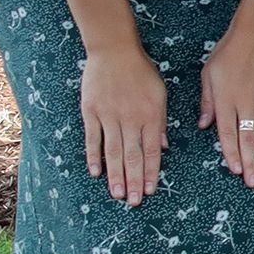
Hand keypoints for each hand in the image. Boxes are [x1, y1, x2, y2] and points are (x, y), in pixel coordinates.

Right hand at [80, 45, 167, 206]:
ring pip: (114, 151)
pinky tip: (96, 172)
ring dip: (116, 174)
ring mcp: (109, 116)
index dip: (151, 172)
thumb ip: (160, 121)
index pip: (151, 150)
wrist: (114, 51)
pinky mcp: (91, 112)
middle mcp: (131, 119)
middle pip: (133, 155)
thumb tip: (162, 147)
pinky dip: (94, 156)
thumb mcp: (160, 93)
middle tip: (133, 202)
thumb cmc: (141, 71)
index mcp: (150, 115)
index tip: (150, 190)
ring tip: (117, 194)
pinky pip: (93, 138)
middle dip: (134, 180)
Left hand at [200, 14, 253, 185]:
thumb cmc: (229, 52)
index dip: (231, 154)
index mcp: (226, 102)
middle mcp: (247, 106)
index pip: (227, 135)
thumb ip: (208, 102)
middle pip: (249, 140)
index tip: (235, 171)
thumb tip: (204, 124)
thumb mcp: (208, 76)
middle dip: (250, 164)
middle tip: (252, 183)